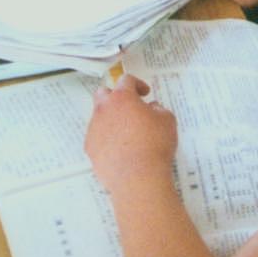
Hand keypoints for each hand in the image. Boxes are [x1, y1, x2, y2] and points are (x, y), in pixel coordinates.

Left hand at [85, 75, 177, 192]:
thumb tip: (151, 108)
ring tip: (126, 131)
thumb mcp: (167, 120)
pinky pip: (97, 137)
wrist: (137, 177)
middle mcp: (104, 110)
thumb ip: (158, 109)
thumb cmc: (154, 145)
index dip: (137, 84)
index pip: (126, 80)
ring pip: (99, 116)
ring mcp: (94, 129)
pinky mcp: (90, 148)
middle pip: (103, 93)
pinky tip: (119, 148)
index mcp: (122, 98)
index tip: (144, 93)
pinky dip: (106, 138)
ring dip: (111, 119)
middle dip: (115, 96)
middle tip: (129, 107)